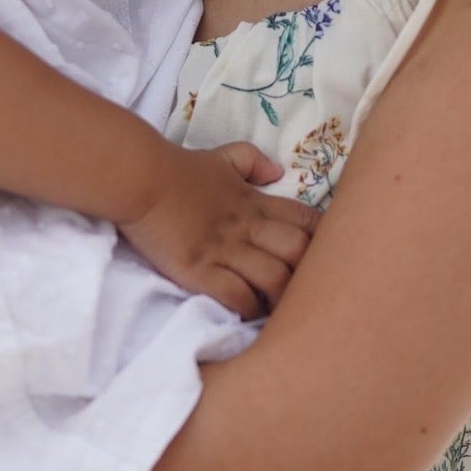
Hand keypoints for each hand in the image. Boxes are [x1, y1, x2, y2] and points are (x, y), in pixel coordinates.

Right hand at [119, 140, 317, 317]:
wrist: (141, 179)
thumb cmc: (180, 170)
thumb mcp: (221, 157)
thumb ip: (251, 160)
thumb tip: (278, 171)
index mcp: (255, 202)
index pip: (305, 220)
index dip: (324, 240)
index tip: (329, 256)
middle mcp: (247, 227)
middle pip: (299, 252)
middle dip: (307, 274)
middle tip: (304, 292)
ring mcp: (224, 249)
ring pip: (273, 278)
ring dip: (280, 298)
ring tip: (278, 312)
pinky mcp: (199, 270)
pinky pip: (236, 295)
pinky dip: (246, 309)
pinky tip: (245, 313)